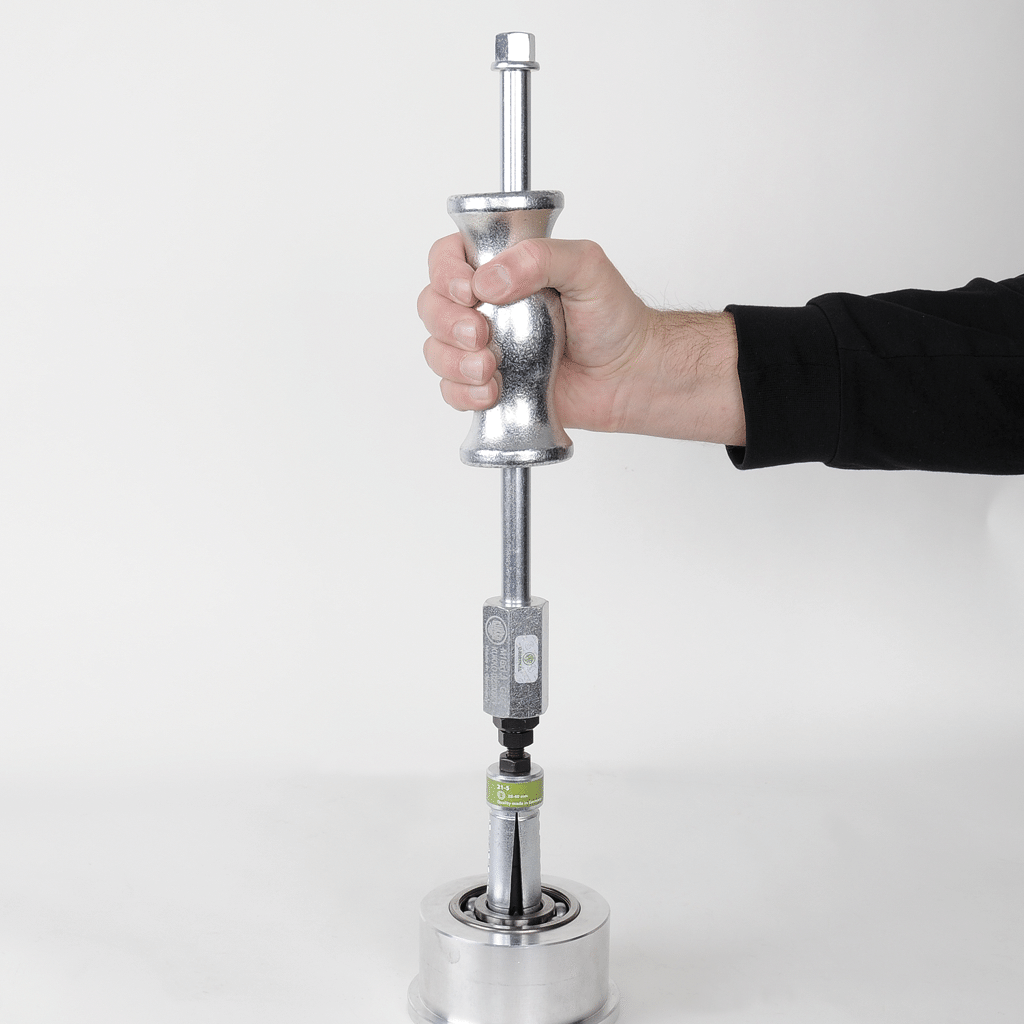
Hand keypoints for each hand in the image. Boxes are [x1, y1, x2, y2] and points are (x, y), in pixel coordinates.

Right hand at [418, 234, 744, 444]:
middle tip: (483, 336)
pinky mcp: (488, 386)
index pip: (446, 259)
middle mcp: (485, 307)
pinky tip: (493, 392)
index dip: (446, 274)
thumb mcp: (586, 266)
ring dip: (455, 362)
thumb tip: (490, 280)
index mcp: (501, 268)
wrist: (629, 375)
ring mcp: (484, 348)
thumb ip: (539, 257)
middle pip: (432, 307)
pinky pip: (452, 391)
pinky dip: (464, 393)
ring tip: (492, 370)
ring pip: (436, 351)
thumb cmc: (613, 317)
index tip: (469, 291)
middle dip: (448, 324)